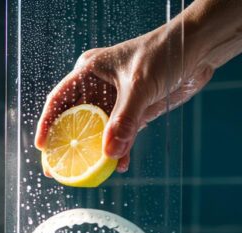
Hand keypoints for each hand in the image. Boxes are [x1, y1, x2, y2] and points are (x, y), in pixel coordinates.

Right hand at [34, 27, 213, 172]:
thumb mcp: (140, 86)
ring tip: (87, 175)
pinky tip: (120, 165)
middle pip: (75, 119)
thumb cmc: (164, 53)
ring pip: (99, 131)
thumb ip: (125, 120)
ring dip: (96, 152)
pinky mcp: (134, 110)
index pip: (59, 100)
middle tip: (58, 169)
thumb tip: (110, 152)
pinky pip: (122, 135)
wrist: (199, 48)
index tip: (43, 147)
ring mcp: (116, 100)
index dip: (47, 123)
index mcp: (89, 71)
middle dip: (68, 145)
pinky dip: (121, 150)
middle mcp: (98, 86)